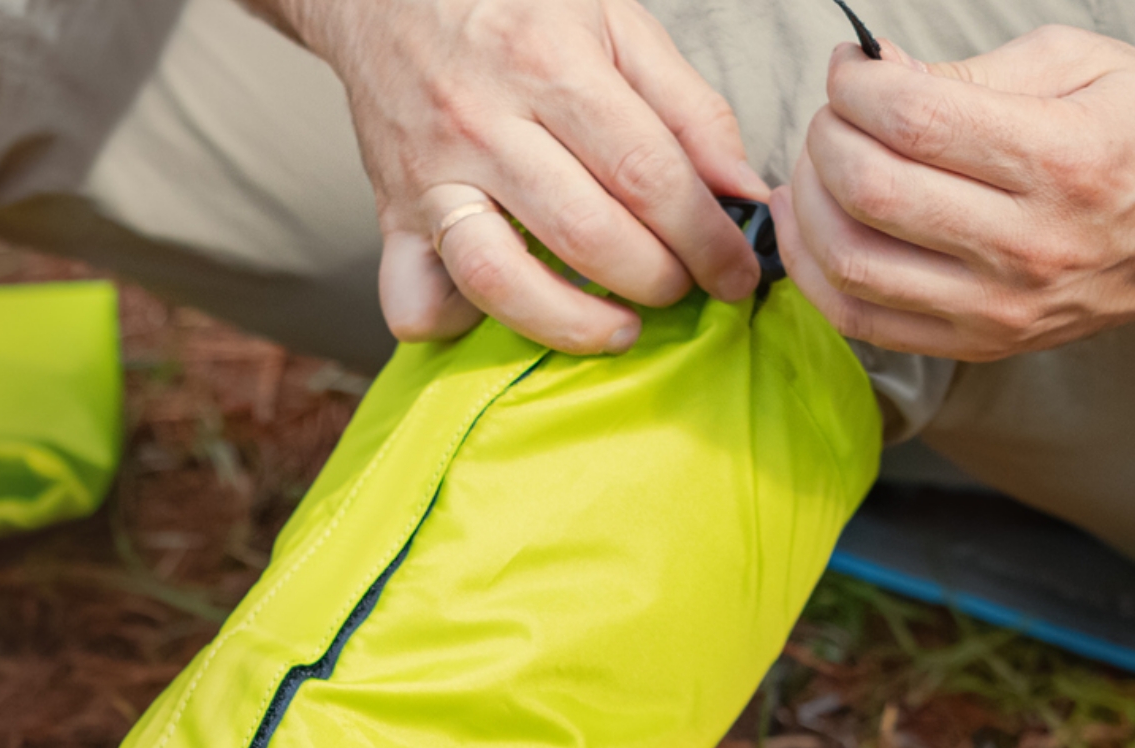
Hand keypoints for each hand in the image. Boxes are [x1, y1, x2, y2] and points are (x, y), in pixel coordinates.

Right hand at [267, 0, 767, 353]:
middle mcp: (483, 124)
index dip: (706, 236)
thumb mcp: (616, 24)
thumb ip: (688, 107)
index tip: (735, 271)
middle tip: (684, 285)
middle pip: (587, 233)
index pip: (647, 174)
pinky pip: (414, 299)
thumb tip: (742, 193)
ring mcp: (429, 177)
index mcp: (548, 65)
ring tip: (619, 327)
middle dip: (658, 279)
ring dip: (574, 323)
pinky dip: (458, 325)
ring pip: (499, 280)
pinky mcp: (391, 216)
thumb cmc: (513, 8)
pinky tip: (505, 309)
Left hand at [773, 25, 1134, 360]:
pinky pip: (862, 320)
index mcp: (1065, 158)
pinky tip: (815, 226)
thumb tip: (878, 78)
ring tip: (821, 165)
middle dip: (826, 137)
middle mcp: (1032, 242)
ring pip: (851, 262)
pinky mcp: (982, 343)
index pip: (913, 120)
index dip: (855, 86)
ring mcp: (1003, 305)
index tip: (852, 68)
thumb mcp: (1083, 65)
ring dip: (807, 204)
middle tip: (836, 114)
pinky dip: (817, 272)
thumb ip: (970, 72)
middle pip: (870, 190)